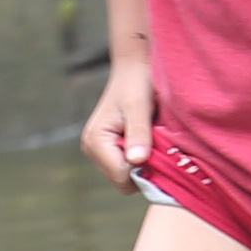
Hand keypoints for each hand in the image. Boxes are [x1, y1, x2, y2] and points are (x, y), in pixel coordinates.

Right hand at [79, 60, 157, 191]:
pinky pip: (130, 167)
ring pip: (128, 176)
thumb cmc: (136, 83)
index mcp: (96, 141)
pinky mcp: (110, 150)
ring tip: (152, 138)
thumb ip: (138, 133)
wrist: (134, 69)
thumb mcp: (139, 106)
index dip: (144, 168)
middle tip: (157, 142)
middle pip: (124, 181)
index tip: (158, 148)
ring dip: (144, 162)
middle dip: (143, 167)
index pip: (122, 176)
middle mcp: (93, 149)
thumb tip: (137, 160)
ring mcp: (100, 151)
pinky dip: (143, 158)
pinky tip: (148, 140)